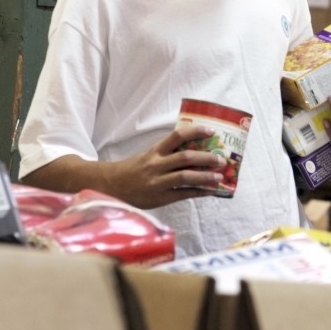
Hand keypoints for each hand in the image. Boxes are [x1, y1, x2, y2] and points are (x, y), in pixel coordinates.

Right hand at [97, 124, 228, 207]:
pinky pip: (182, 195)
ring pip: (185, 177)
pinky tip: (210, 192)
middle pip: (186, 158)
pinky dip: (198, 192)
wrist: (109, 187)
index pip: (177, 136)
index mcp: (155, 151)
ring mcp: (157, 182)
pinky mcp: (159, 198)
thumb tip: (197, 150)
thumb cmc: (133, 169)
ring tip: (219, 177)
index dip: (196, 131)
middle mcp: (156, 165)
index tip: (212, 131)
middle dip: (207, 158)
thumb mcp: (148, 155)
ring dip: (205, 177)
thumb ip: (168, 153)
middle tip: (221, 159)